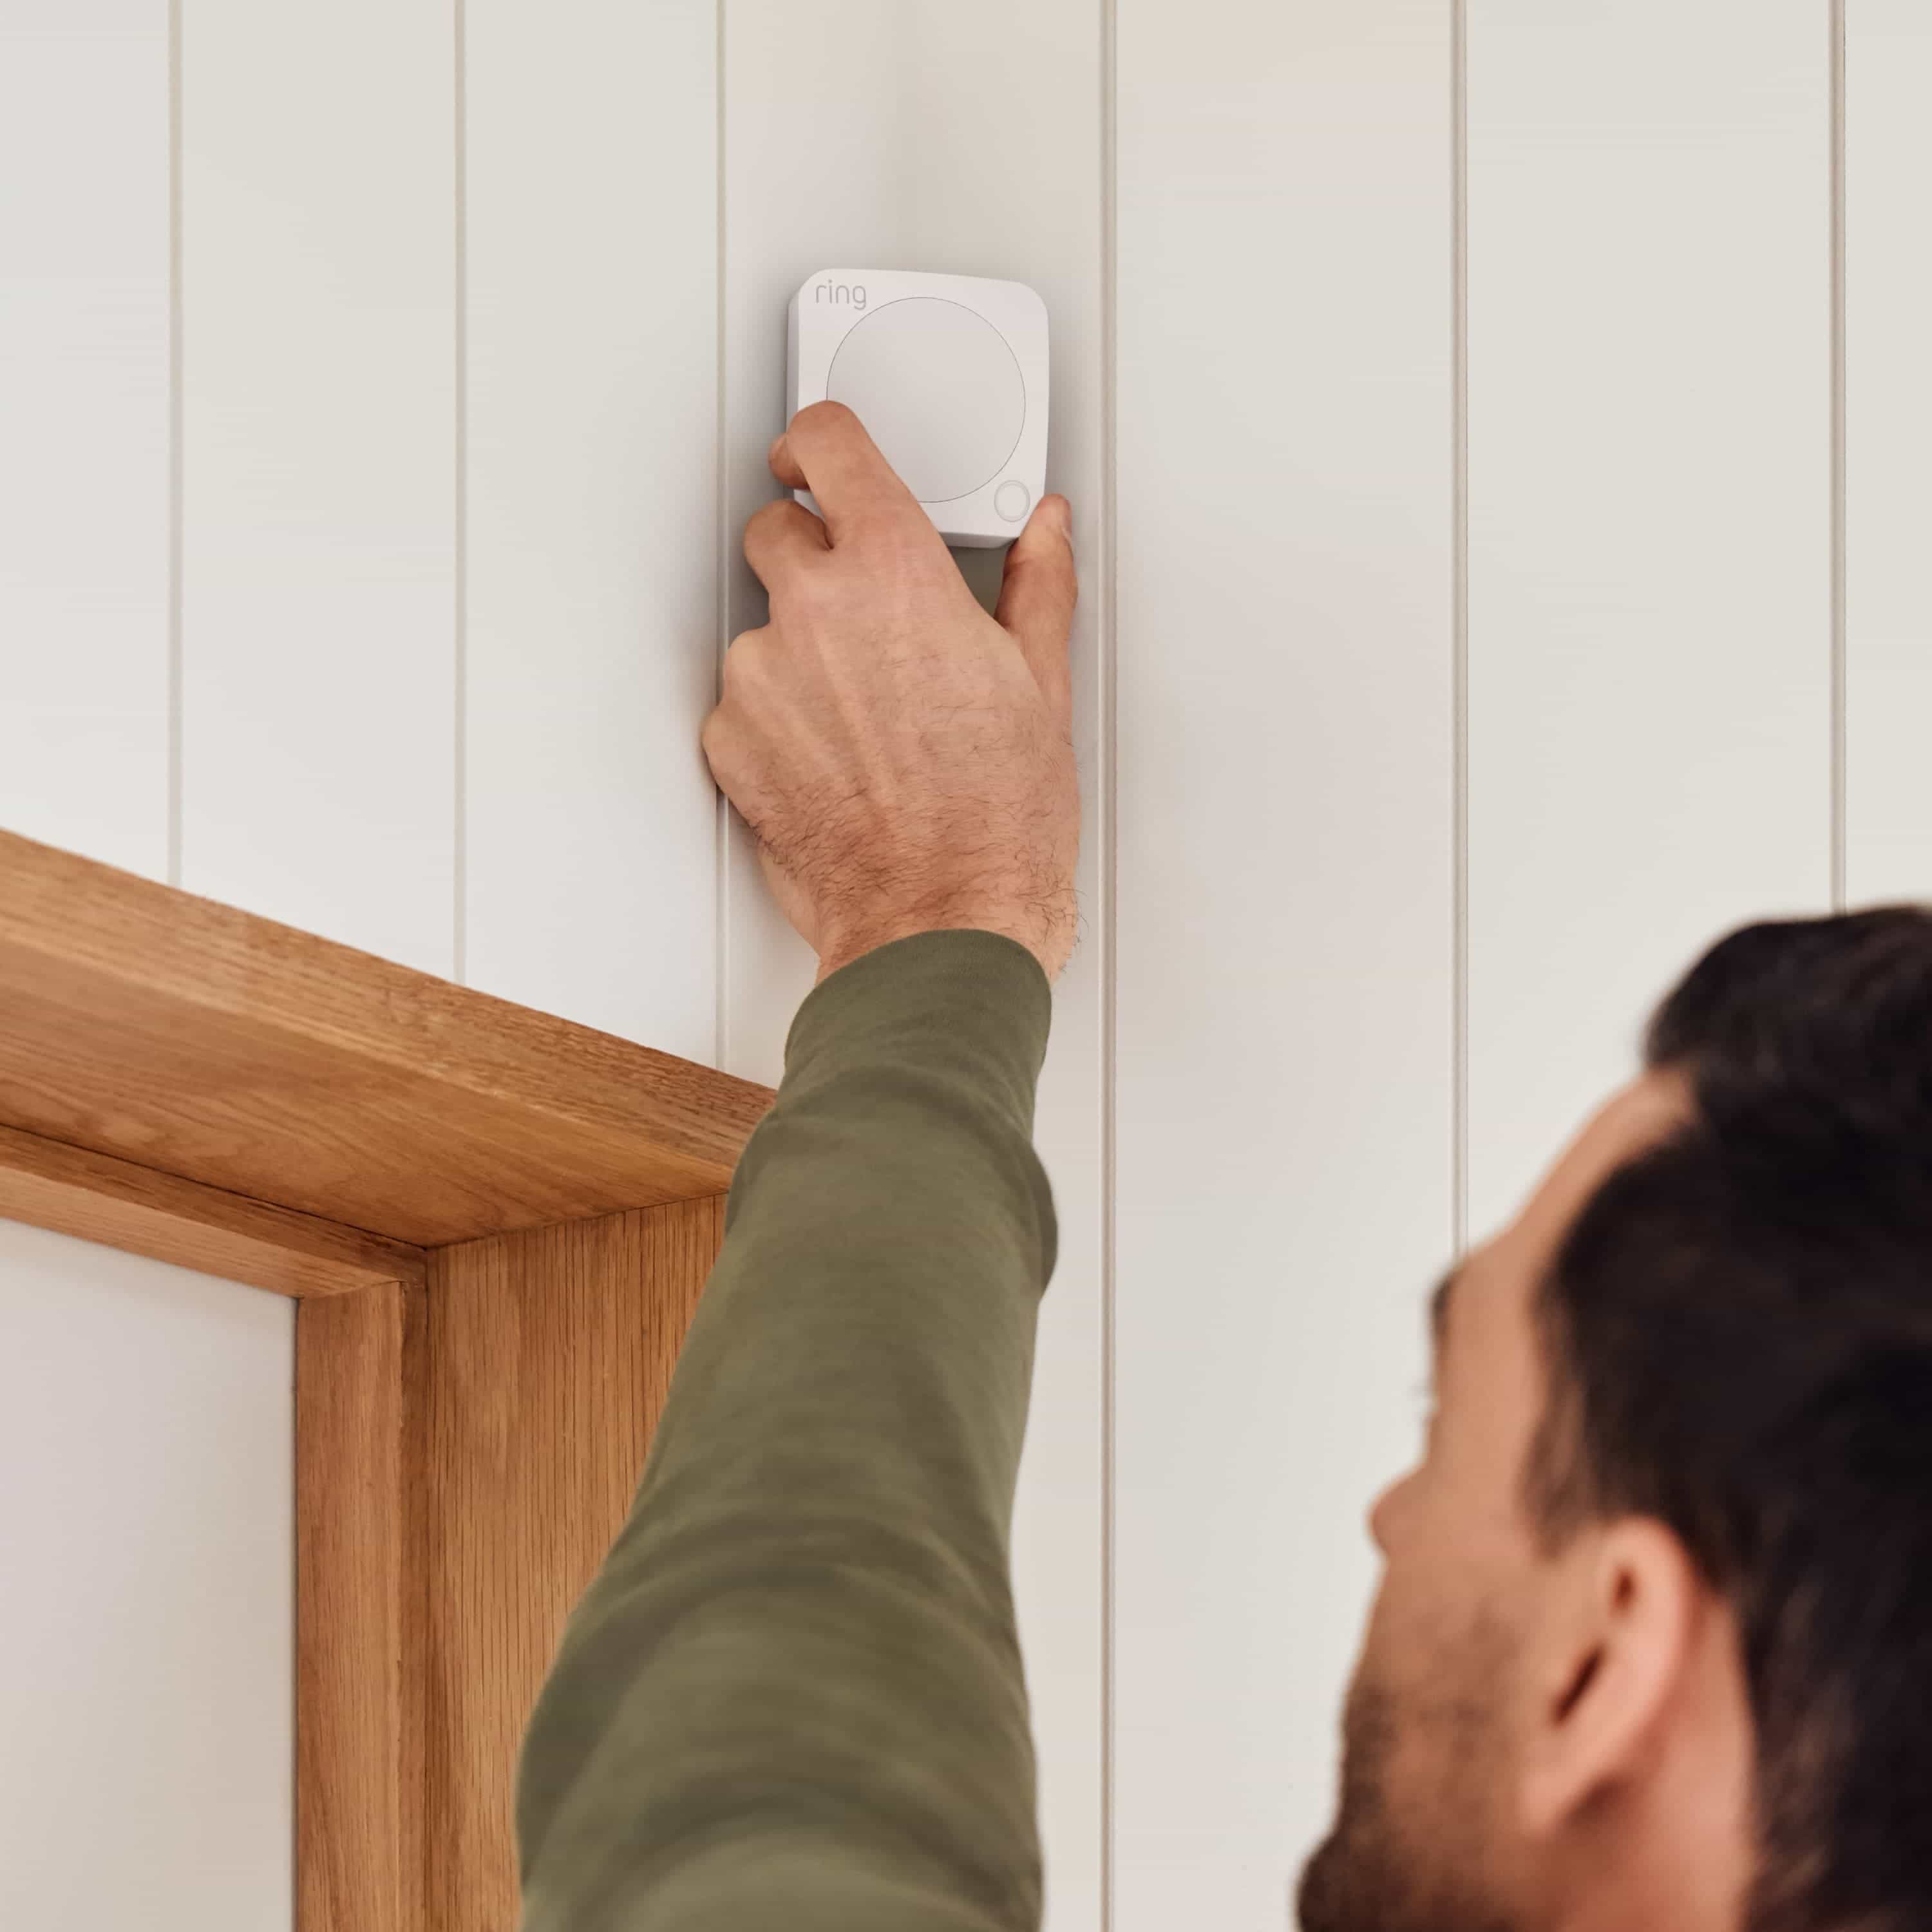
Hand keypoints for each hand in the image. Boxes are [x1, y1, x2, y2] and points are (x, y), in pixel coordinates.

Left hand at [703, 401, 1079, 982]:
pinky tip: (836, 759)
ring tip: (866, 717)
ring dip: (798, 652)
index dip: (820, 440)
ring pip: (759, 627)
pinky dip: (775, 718)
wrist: (939, 919)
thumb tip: (1044, 533)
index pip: (828, 443)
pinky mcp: (729, 742)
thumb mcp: (1042, 685)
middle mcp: (814, 611)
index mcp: (896, 572)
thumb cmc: (995, 819)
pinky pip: (741, 703)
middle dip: (812, 554)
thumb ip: (1035, 585)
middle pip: (775, 529)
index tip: (819, 455)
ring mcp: (761, 677)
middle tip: (866, 612)